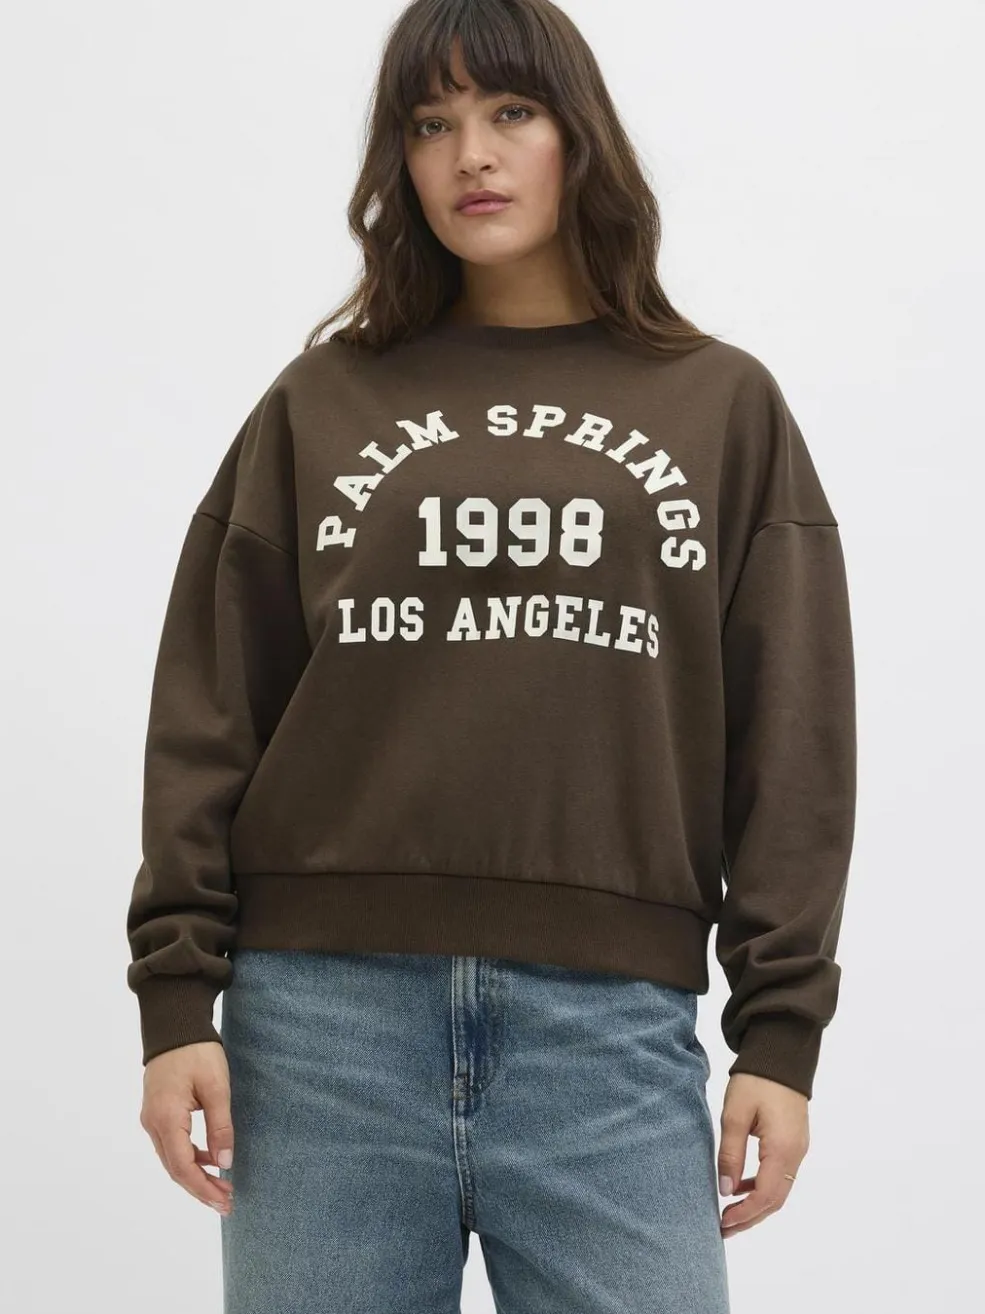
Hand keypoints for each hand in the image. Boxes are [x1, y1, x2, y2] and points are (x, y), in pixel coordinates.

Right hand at [139, 1041, 235, 1216]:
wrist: (175, 1024)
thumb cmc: (197, 1052)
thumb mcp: (216, 1087)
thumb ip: (220, 1127)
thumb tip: (225, 1164)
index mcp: (165, 1119)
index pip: (183, 1168)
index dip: (204, 1189)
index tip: (226, 1201)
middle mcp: (152, 1124)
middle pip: (175, 1169)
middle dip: (201, 1189)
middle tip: (227, 1202)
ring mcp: (151, 1118)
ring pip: (172, 1159)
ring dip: (195, 1175)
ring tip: (222, 1187)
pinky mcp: (156, 1112)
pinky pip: (171, 1144)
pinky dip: (189, 1157)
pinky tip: (209, 1160)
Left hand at [717, 1072, 808, 1236]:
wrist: (780, 1054)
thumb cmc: (756, 1081)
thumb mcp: (735, 1114)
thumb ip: (730, 1153)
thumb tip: (727, 1190)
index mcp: (782, 1149)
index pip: (766, 1197)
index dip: (745, 1215)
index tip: (723, 1223)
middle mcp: (795, 1154)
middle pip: (776, 1200)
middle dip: (750, 1217)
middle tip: (724, 1228)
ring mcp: (798, 1149)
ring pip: (779, 1189)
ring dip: (756, 1204)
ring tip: (729, 1213)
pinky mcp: (794, 1142)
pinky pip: (780, 1174)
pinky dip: (762, 1187)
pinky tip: (742, 1185)